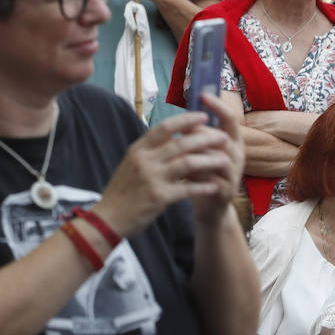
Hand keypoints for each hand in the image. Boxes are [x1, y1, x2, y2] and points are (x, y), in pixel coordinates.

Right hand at [95, 110, 237, 238]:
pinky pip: (188, 188)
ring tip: (225, 161)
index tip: (204, 117)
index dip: (186, 120)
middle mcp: (144, 160)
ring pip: (188, 163)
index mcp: (138, 149)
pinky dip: (203, 186)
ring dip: (210, 161)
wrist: (109, 217)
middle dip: (205, 139)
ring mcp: (152, 178)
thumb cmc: (122, 190)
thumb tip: (173, 138)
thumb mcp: (131, 164)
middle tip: (223, 138)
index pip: (164, 128)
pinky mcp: (159, 196)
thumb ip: (150, 151)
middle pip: (180, 143)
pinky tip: (215, 186)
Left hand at [188, 91, 246, 221]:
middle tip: (181, 133)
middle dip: (199, 133)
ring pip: (217, 157)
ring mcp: (234, 173)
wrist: (208, 206)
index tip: (202, 94)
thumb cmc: (201, 173)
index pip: (230, 118)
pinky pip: (212, 179)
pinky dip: (196, 175)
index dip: (218, 106)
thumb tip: (182, 114)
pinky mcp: (226, 191)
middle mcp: (237, 155)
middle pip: (221, 136)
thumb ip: (195, 134)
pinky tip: (183, 175)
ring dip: (196, 154)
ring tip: (179, 154)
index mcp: (231, 141)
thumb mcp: (199, 150)